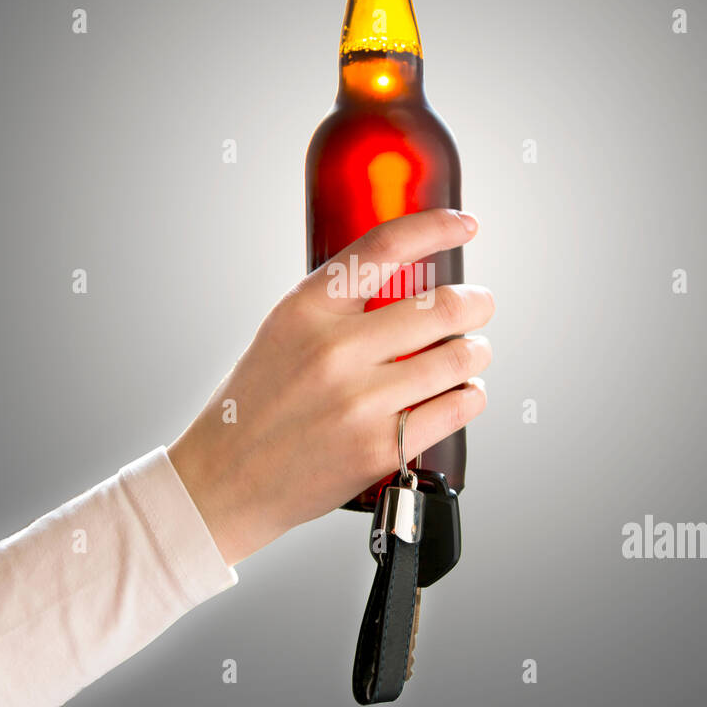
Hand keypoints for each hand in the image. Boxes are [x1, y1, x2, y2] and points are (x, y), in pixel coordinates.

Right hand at [169, 208, 493, 565]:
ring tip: (473, 353)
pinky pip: (456, 408)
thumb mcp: (283, 332)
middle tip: (480, 304)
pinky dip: (470, 396)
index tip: (465, 225)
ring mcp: (360, 402)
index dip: (436, 227)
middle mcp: (335, 351)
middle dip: (476, 302)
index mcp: (307, 310)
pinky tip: (464, 392)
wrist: (226, 480)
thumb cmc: (256, 406)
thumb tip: (406, 282)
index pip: (385, 247)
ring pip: (458, 358)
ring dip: (477, 352)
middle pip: (441, 306)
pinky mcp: (381, 447)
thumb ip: (338, 306)